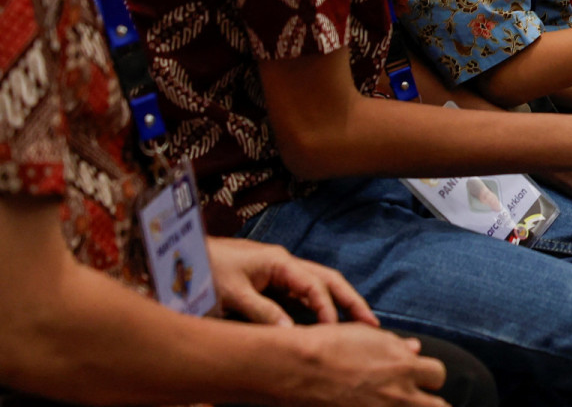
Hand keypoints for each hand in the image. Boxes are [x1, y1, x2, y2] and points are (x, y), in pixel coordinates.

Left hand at [208, 236, 377, 327]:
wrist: (181, 255)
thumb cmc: (205, 269)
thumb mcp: (232, 294)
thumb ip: (263, 313)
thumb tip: (291, 335)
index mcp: (279, 262)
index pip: (314, 285)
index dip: (327, 308)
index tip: (334, 331)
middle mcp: (284, 263)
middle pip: (328, 280)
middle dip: (351, 300)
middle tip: (372, 322)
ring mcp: (279, 271)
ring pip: (318, 285)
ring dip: (338, 302)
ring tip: (357, 322)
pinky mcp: (270, 279)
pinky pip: (301, 292)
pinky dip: (317, 305)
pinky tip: (324, 319)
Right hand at [276, 324, 446, 406]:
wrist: (294, 368)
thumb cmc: (328, 346)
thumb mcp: (366, 337)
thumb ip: (396, 346)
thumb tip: (416, 349)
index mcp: (404, 366)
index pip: (438, 375)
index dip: (429, 377)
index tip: (420, 380)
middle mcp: (399, 393)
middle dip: (431, 403)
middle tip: (420, 402)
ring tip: (399, 406)